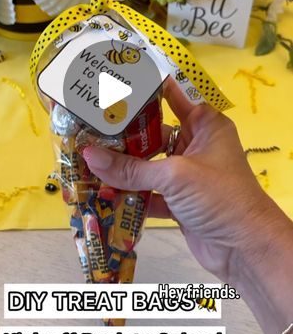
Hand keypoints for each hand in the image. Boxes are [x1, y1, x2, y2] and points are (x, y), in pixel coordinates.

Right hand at [82, 78, 287, 283]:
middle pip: (153, 136)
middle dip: (123, 136)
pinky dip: (130, 195)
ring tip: (88, 160)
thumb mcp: (174, 176)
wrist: (245, 248)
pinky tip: (103, 193)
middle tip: (88, 128)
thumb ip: (131, 168)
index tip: (113, 84)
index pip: (172, 97)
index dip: (145, 90)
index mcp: (204, 126)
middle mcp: (195, 146)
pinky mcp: (179, 203)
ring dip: (123, 169)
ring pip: (148, 166)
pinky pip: (148, 194)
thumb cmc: (218, 196)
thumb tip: (88, 155)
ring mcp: (186, 176)